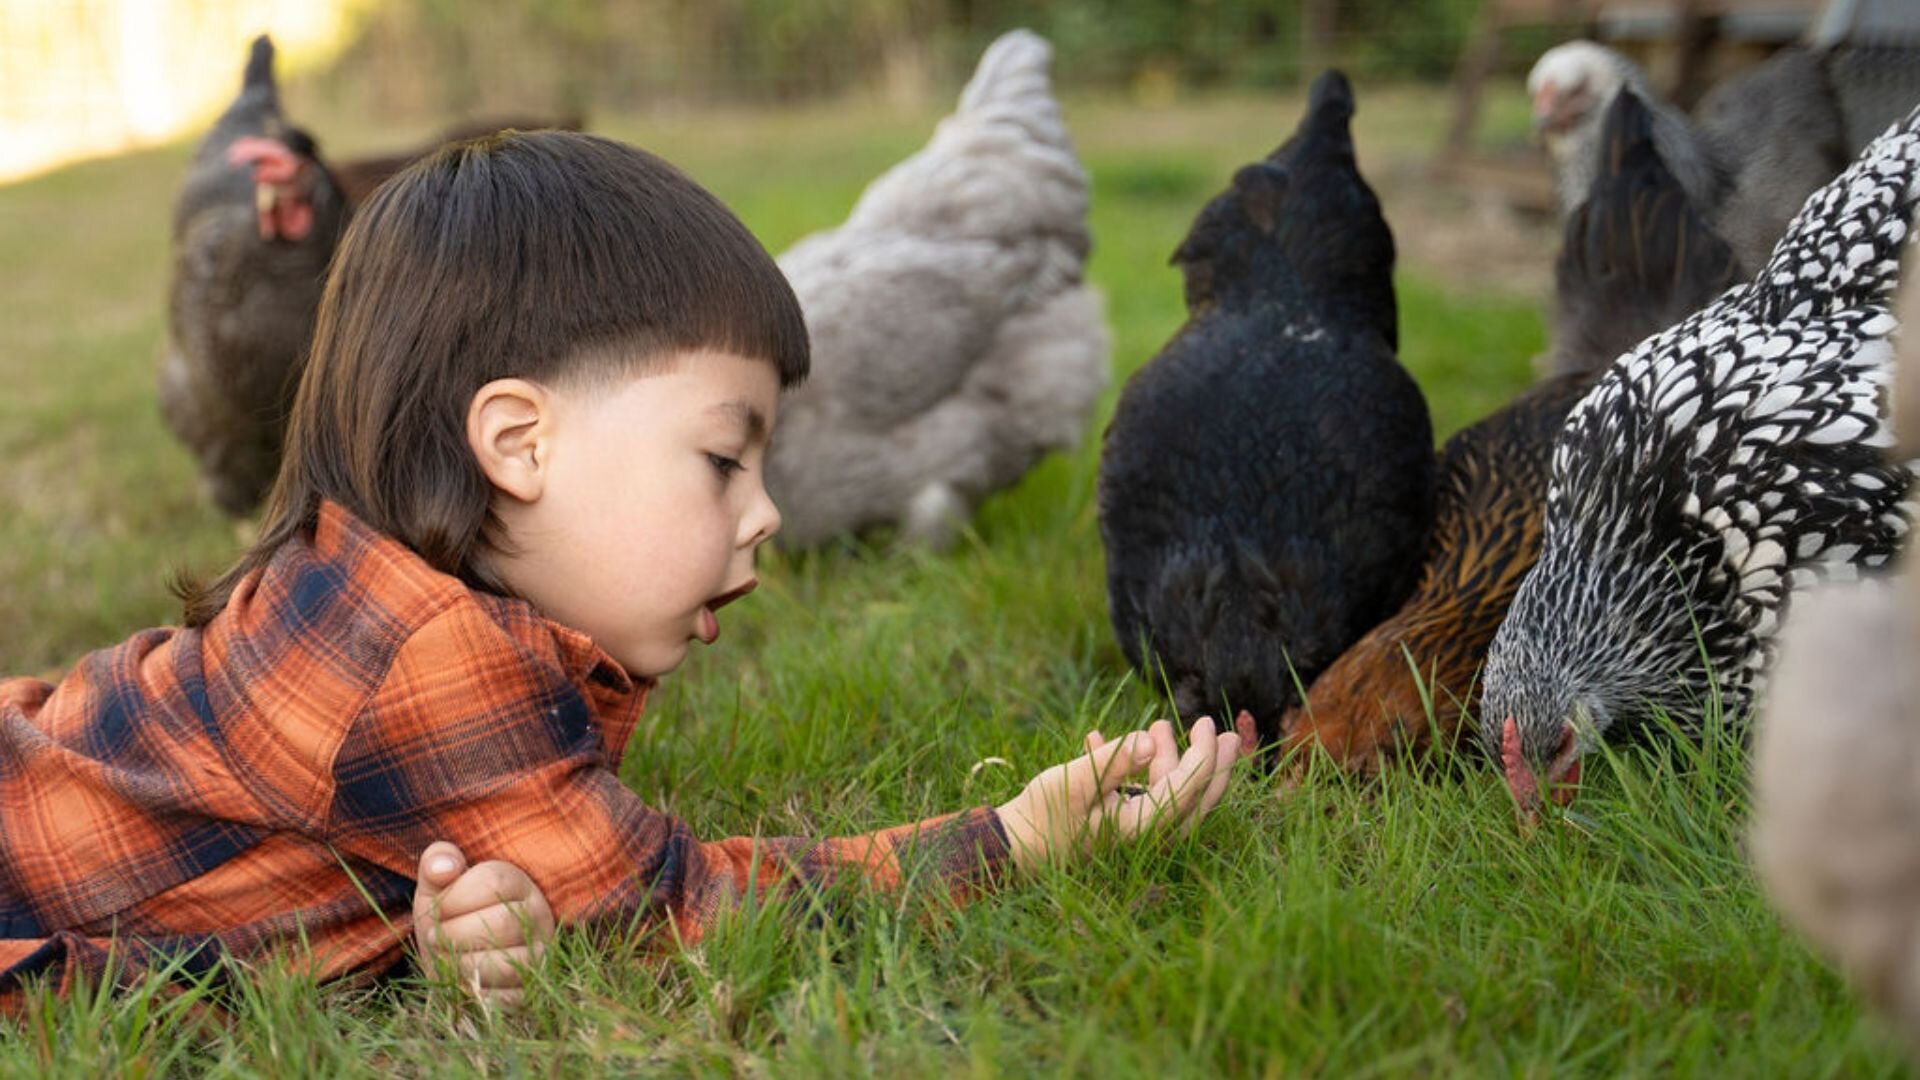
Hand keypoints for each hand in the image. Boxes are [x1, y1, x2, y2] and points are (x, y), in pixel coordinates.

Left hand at [411, 841, 555, 1006]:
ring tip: (445, 960)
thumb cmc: (449, 917)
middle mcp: (537, 918)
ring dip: (459, 965)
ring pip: (505, 963)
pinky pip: (504, 998)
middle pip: (501, 923)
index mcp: (519, 884)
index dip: (453, 897)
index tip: (436, 910)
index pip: (493, 882)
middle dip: (454, 934)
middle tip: (434, 938)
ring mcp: (539, 956)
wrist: (455, 961)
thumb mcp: (438, 887)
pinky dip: (473, 993)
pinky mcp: (530, 992)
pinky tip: (458, 983)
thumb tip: (443, 867)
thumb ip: (437, 863)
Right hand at [994, 717, 1240, 871]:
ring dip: (1168, 760)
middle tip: (1224, 732)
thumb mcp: (1072, 782)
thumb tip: (1148, 741)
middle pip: (1197, 799)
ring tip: (1156, 726)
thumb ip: (1112, 761)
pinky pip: (1144, 796)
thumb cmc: (1041, 816)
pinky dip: (1137, 771)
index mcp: (1142, 826)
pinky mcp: (1121, 826)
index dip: (1205, 755)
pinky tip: (1106, 742)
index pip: (1189, 788)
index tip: (1205, 724)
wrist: (1013, 849)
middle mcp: (1148, 833)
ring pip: (1172, 795)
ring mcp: (1136, 832)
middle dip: (1212, 764)